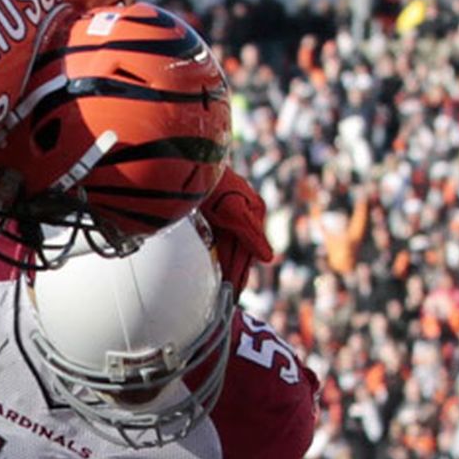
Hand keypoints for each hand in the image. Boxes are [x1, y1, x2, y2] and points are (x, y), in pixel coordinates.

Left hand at [201, 169, 275, 290]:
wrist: (189, 161)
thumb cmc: (214, 185)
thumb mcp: (234, 212)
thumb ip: (251, 236)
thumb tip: (269, 258)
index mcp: (254, 213)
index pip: (248, 251)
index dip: (241, 273)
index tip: (234, 293)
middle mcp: (244, 213)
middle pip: (239, 249)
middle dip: (235, 273)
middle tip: (229, 297)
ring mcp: (229, 211)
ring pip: (228, 244)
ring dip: (226, 264)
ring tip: (225, 286)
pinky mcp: (214, 210)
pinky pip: (218, 237)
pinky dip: (218, 252)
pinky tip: (214, 261)